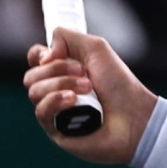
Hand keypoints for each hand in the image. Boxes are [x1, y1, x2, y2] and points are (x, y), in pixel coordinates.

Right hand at [22, 29, 158, 164]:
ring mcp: (55, 111)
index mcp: (64, 71)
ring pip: (34, 91)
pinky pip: (41, 111)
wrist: (136, 116)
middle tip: (84, 73)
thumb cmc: (120, 85)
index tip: (54, 54)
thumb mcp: (96, 49)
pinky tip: (74, 101)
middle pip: (31, 75)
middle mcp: (56, 91)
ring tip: (88, 88)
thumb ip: (66, 37)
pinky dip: (56, 101)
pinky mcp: (56, 130)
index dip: (38, 55)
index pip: (35, 60)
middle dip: (56, 69)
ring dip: (62, 84)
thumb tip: (43, 54)